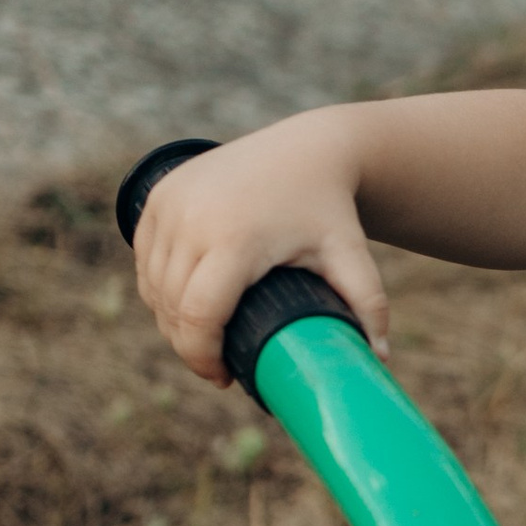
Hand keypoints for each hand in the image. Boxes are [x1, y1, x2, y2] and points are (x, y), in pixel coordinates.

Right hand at [135, 118, 390, 387]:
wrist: (308, 147)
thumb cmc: (330, 208)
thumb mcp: (351, 254)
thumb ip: (369, 305)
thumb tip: (379, 358)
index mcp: (236, 238)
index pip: (198, 316)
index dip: (202, 357)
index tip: (223, 378)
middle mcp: (194, 218)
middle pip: (171, 306)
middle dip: (187, 345)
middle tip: (214, 364)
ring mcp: (171, 203)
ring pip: (153, 284)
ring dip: (167, 319)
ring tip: (198, 338)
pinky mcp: (160, 194)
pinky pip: (146, 257)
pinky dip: (156, 286)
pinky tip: (175, 305)